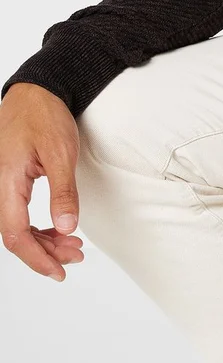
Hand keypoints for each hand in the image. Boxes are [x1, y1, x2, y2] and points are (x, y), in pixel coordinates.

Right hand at [0, 83, 84, 280]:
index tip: (59, 271)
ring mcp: (2, 185)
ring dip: (44, 239)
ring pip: (17, 225)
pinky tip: (58, 227)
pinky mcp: (10, 181)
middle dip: (46, 251)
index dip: (37, 258)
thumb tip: (68, 228)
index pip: (15, 234)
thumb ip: (63, 192)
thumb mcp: (61, 153)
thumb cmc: (45, 116)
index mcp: (6, 182)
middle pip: (16, 234)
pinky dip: (39, 224)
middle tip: (76, 256)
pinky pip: (18, 212)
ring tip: (73, 245)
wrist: (37, 91)